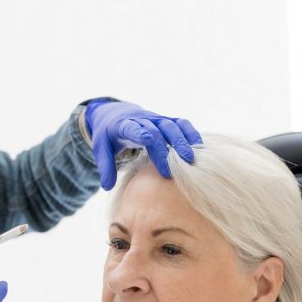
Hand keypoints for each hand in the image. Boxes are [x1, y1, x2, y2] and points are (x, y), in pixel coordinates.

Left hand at [85, 100, 202, 189]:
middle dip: (164, 151)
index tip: (149, 141)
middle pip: (156, 131)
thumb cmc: (110, 135)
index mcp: (123, 125)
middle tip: (169, 173)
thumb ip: (105, 166)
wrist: (118, 114)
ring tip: (191, 160)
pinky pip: (182, 124)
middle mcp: (143, 119)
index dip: (142, 133)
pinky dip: (191, 134)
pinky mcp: (168, 121)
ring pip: (173, 126)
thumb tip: (107, 186)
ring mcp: (157, 119)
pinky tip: (200, 149)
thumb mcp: (101, 148)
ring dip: (182, 142)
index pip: (134, 128)